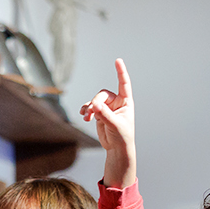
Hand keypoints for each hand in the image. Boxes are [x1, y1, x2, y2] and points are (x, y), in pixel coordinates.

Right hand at [79, 58, 135, 187]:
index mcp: (125, 102)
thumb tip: (95, 106)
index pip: (123, 84)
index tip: (118, 61)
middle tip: (93, 112)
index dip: (120, 72)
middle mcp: (116, 102)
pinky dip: (86, 110)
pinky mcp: (99, 114)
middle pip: (102, 95)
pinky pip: (90, 107)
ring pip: (95, 101)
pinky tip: (84, 115)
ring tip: (86, 117)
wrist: (116, 148)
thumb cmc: (122, 136)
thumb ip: (105, 115)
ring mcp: (107, 107)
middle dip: (96, 102)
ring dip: (89, 108)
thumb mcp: (115, 125)